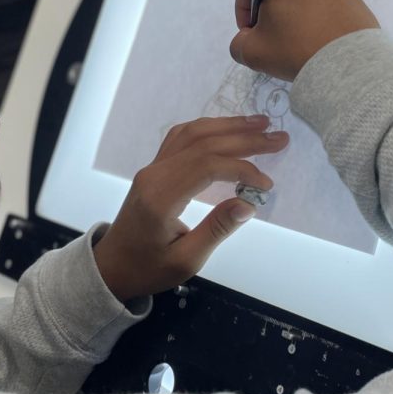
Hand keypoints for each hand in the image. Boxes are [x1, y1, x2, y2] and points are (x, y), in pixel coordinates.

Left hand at [92, 115, 287, 300]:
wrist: (112, 267)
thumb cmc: (148, 269)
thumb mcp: (185, 261)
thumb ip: (216, 230)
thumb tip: (248, 203)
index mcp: (161, 198)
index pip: (207, 166)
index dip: (242, 168)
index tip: (266, 184)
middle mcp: (155, 174)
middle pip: (204, 143)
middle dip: (245, 138)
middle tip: (280, 138)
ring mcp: (152, 168)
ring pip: (192, 133)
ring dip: (229, 126)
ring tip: (261, 124)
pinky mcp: (154, 168)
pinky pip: (181, 137)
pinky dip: (208, 129)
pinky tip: (228, 129)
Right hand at [229, 0, 379, 80]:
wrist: (349, 63)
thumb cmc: (297, 50)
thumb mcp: (253, 52)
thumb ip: (239, 42)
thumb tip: (248, 36)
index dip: (243, 10)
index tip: (250, 32)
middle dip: (268, 6)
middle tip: (272, 34)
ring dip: (291, 6)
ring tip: (296, 35)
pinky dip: (313, 8)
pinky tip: (315, 32)